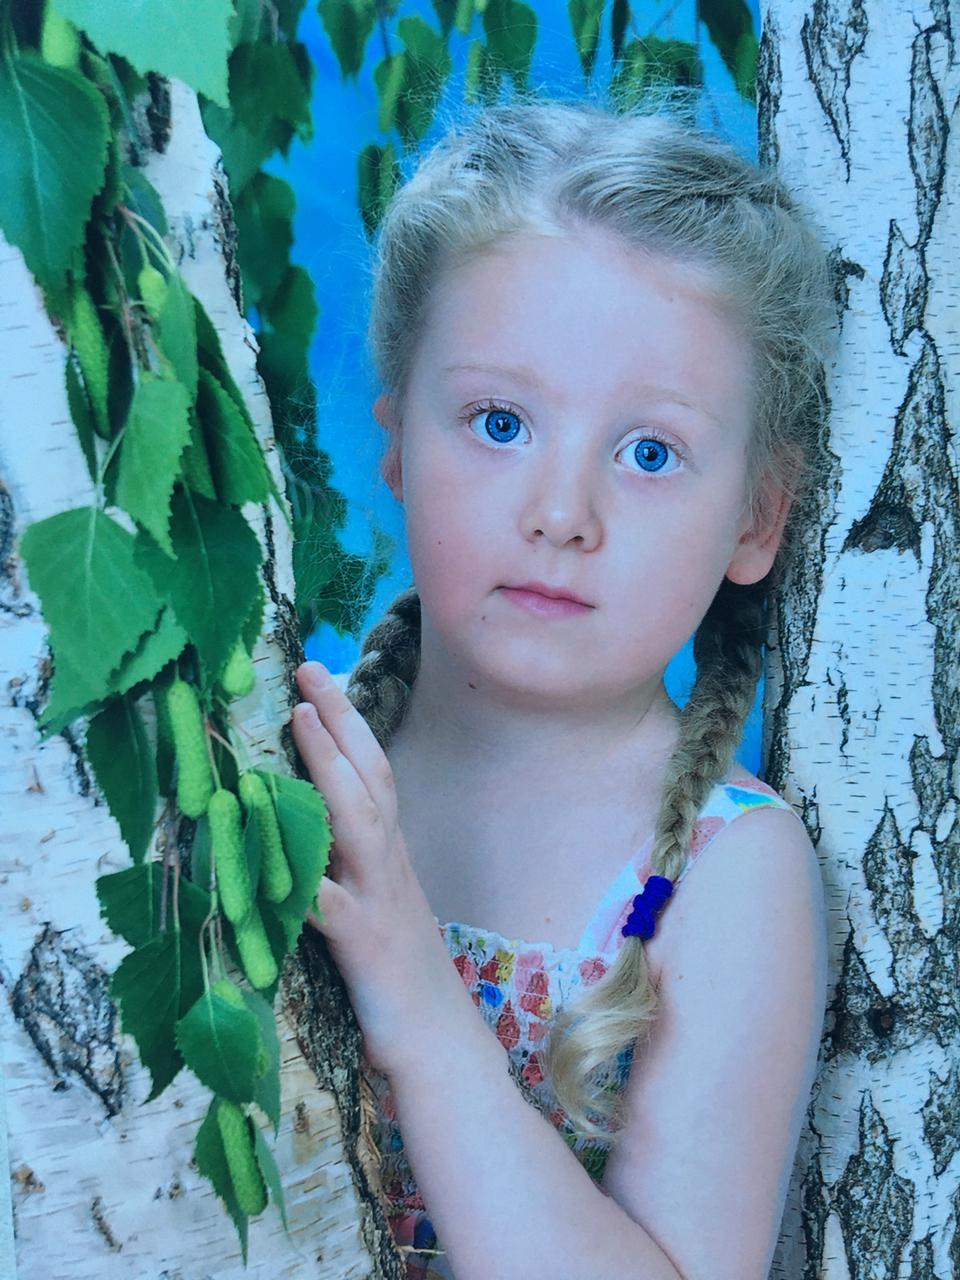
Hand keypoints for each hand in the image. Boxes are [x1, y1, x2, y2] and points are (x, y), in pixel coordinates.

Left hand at [291, 661, 466, 1077]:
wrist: (442, 1046)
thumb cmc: (403, 978)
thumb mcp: (379, 907)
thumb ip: (352, 867)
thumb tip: (313, 830)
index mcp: (390, 855)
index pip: (373, 774)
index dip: (348, 725)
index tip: (320, 680)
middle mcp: (389, 865)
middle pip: (369, 777)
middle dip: (339, 720)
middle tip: (309, 668)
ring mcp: (379, 899)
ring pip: (357, 820)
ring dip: (328, 767)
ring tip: (299, 720)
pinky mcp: (363, 943)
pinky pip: (328, 902)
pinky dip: (304, 871)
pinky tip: (275, 842)